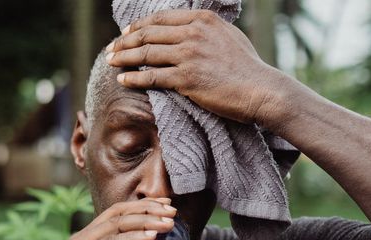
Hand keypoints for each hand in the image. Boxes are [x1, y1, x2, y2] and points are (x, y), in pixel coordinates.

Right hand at [31, 198, 176, 239]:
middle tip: (172, 212)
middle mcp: (83, 239)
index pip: (119, 214)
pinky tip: (150, 237)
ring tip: (167, 223)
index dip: (144, 207)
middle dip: (148, 208)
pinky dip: (132, 238)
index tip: (168, 208)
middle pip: (119, 212)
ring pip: (116, 223)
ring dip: (145, 220)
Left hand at [106, 9, 294, 127]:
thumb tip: (192, 29)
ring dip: (123, 57)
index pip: (161, 18)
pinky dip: (133, 77)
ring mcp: (189, 55)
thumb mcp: (229, 36)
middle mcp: (193, 33)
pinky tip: (122, 79)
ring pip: (146, 53)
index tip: (126, 33)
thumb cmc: (249, 68)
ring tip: (110, 62)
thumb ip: (208, 31)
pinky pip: (152, 76)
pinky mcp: (186, 78)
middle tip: (111, 49)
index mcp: (203, 19)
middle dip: (125, 41)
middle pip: (148, 33)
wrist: (261, 89)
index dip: (139, 25)